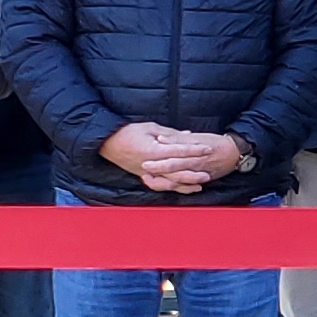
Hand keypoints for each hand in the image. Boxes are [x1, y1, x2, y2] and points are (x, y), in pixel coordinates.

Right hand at [104, 122, 226, 193]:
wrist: (108, 143)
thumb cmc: (127, 132)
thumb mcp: (150, 128)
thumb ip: (170, 134)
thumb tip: (187, 135)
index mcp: (153, 150)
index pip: (179, 151)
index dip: (195, 150)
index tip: (208, 149)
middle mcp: (151, 165)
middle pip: (177, 172)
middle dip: (194, 173)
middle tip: (208, 172)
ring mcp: (147, 173)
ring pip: (170, 182)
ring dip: (186, 184)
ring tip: (200, 185)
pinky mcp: (144, 177)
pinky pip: (161, 186)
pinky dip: (173, 188)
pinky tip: (183, 188)